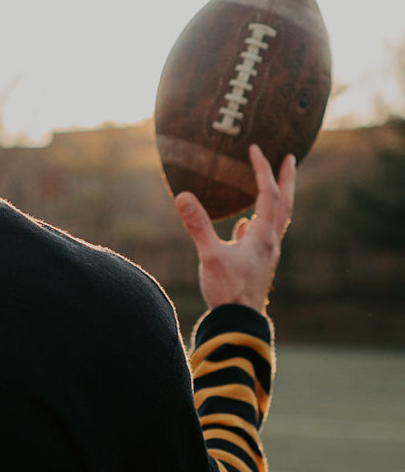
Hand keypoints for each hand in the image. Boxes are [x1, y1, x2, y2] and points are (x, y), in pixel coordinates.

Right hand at [174, 145, 296, 312]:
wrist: (239, 322)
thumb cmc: (228, 290)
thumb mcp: (209, 255)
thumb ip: (198, 225)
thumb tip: (182, 195)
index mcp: (263, 235)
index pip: (268, 194)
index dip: (262, 169)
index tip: (256, 149)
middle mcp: (270, 242)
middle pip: (284, 203)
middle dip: (287, 179)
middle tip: (290, 157)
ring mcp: (265, 255)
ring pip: (276, 220)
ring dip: (276, 200)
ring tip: (272, 187)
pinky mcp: (256, 266)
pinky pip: (261, 238)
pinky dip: (256, 225)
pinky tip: (244, 226)